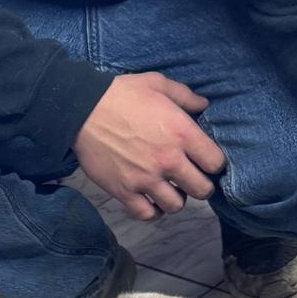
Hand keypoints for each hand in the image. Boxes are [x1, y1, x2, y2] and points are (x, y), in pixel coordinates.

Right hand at [75, 72, 225, 220]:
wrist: (81, 109)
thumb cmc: (121, 94)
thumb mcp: (157, 83)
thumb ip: (185, 96)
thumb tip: (204, 105)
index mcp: (181, 133)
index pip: (215, 163)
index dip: (214, 163)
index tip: (205, 160)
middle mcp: (168, 160)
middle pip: (202, 190)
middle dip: (201, 185)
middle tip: (191, 179)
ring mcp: (145, 179)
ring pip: (176, 206)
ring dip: (176, 199)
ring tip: (170, 189)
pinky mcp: (124, 191)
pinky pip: (147, 214)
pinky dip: (153, 211)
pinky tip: (152, 201)